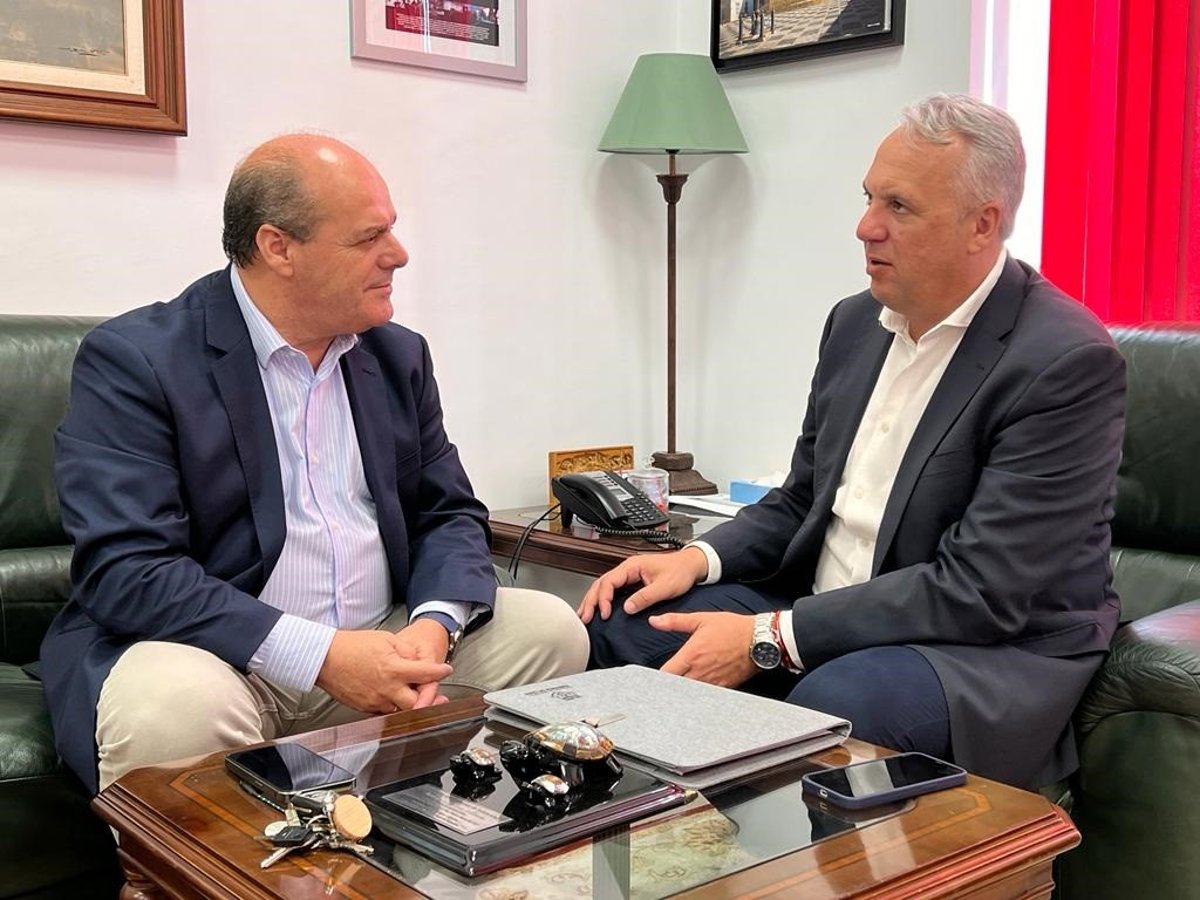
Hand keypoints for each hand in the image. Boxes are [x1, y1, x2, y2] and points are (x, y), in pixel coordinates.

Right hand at [316, 628, 452, 713]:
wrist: (325, 658)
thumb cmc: (352, 646)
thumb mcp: (386, 639)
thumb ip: (406, 652)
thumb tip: (418, 660)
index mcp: (394, 669)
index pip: (426, 674)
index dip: (440, 672)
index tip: (446, 670)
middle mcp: (387, 689)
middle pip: (417, 704)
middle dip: (429, 700)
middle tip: (436, 695)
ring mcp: (375, 701)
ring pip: (401, 711)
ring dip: (410, 704)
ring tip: (414, 696)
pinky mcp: (364, 708)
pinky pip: (384, 711)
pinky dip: (392, 706)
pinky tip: (394, 697)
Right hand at [577, 547, 708, 623]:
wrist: (692, 565)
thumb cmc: (680, 571)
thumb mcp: (665, 586)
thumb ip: (645, 597)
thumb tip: (628, 608)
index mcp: (632, 566)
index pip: (609, 581)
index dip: (603, 598)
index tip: (604, 614)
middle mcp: (628, 569)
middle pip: (601, 583)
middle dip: (591, 601)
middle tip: (584, 618)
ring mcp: (629, 575)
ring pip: (604, 586)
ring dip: (594, 601)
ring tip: (585, 616)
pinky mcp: (632, 581)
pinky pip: (613, 590)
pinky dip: (603, 600)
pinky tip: (600, 610)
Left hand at [652, 611, 757, 687]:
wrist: (760, 639)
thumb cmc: (732, 628)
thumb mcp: (701, 619)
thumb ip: (675, 621)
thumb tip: (654, 620)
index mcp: (692, 655)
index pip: (666, 674)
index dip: (657, 676)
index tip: (653, 674)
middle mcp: (701, 672)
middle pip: (676, 688)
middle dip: (670, 685)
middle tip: (666, 681)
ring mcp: (713, 682)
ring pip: (691, 693)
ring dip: (685, 689)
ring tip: (681, 685)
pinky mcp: (724, 687)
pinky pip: (707, 695)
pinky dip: (701, 693)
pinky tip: (699, 687)